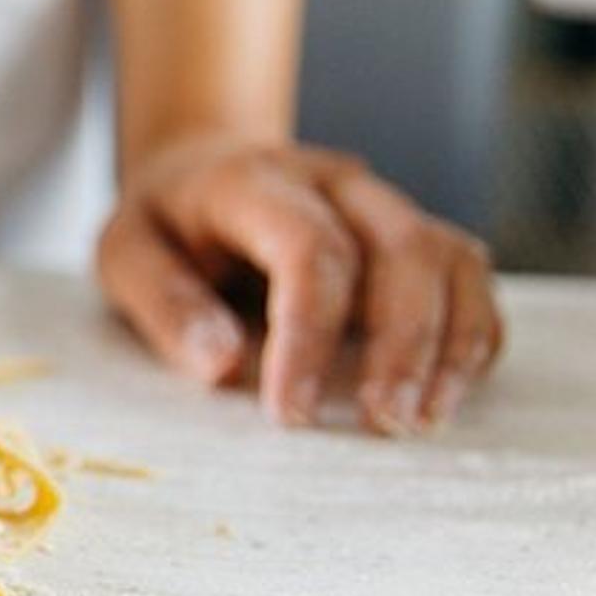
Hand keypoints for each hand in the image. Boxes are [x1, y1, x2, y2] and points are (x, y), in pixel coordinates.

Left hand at [96, 135, 502, 434]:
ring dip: (450, 344)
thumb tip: (222, 364)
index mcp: (256, 182)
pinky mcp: (411, 235)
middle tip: (385, 424)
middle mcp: (335, 182)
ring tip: (421, 421)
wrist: (202, 171)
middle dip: (404, 344)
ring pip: (449, 258)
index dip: (309, 335)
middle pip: (403, 248)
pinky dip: (469, 335)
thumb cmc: (166, 226)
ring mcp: (382, 204)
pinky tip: (443, 394)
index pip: (309, 248)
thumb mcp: (126, 255)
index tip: (292, 414)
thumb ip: (165, 302)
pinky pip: (466, 277)